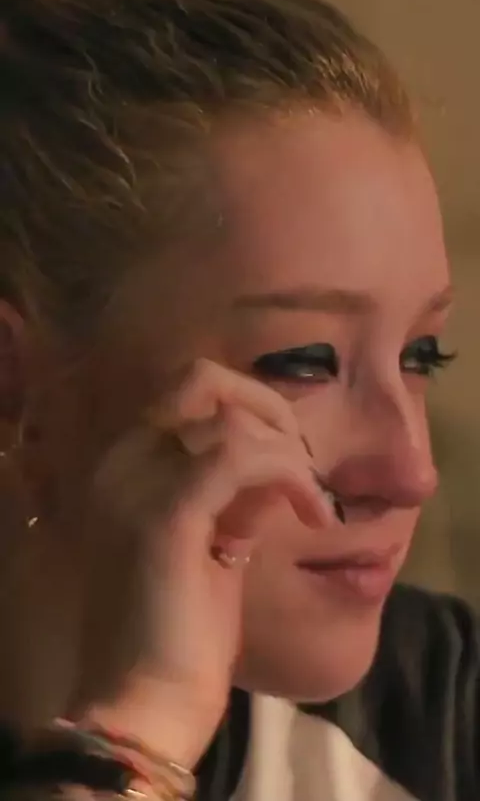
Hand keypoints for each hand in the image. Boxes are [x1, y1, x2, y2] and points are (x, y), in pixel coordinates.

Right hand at [75, 360, 331, 765]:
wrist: (143, 705)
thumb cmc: (178, 633)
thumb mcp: (214, 546)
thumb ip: (238, 496)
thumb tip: (280, 466)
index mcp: (124, 466)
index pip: (190, 392)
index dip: (251, 411)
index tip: (288, 464)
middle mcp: (121, 461)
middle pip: (203, 379)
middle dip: (271, 410)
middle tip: (304, 468)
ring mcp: (137, 482)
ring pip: (233, 416)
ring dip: (291, 452)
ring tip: (314, 505)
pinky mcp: (166, 514)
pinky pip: (243, 455)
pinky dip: (291, 475)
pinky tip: (315, 516)